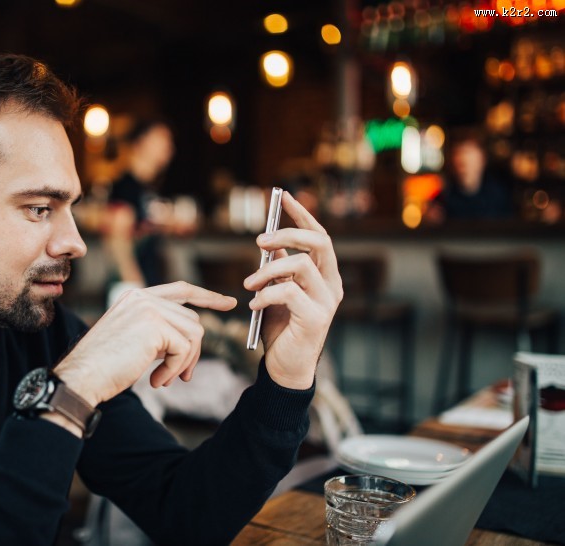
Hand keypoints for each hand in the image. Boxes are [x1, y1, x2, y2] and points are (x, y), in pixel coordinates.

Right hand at [54, 282, 236, 406]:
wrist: (82, 377)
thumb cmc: (104, 366)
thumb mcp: (133, 340)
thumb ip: (158, 331)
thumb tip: (191, 339)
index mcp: (136, 298)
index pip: (181, 290)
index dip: (207, 295)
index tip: (229, 303)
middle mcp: (143, 298)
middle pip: (192, 320)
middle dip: (193, 351)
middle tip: (182, 376)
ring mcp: (149, 309)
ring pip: (194, 334)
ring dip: (184, 362)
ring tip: (164, 379)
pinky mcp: (155, 326)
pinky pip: (185, 349)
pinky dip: (176, 369)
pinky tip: (157, 380)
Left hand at [243, 192, 342, 389]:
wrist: (285, 367)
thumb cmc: (282, 328)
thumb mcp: (278, 291)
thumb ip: (279, 267)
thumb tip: (270, 241)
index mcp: (326, 275)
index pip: (320, 235)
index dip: (302, 213)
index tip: (283, 196)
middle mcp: (333, 285)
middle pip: (318, 242)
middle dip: (287, 234)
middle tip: (259, 242)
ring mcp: (328, 301)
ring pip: (299, 265)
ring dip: (267, 271)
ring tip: (248, 284)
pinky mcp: (316, 318)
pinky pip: (288, 292)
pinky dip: (265, 294)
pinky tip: (253, 305)